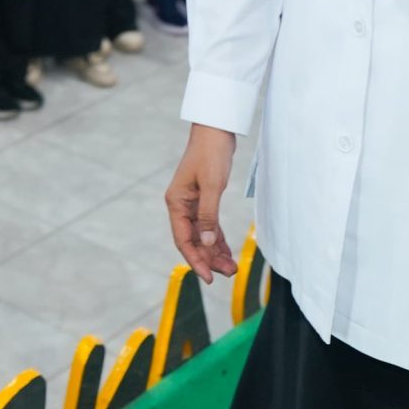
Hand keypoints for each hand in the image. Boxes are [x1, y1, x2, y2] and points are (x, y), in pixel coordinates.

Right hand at [164, 125, 237, 283]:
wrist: (215, 131)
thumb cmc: (211, 154)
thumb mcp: (211, 186)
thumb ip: (209, 216)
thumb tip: (208, 244)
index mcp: (176, 203)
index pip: (183, 239)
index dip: (195, 260)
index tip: (208, 278)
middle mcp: (181, 206)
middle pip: (193, 240)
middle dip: (209, 258)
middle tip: (229, 273)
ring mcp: (191, 203)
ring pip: (202, 235)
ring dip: (214, 251)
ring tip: (231, 267)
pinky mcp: (203, 200)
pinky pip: (209, 226)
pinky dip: (217, 239)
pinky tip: (227, 251)